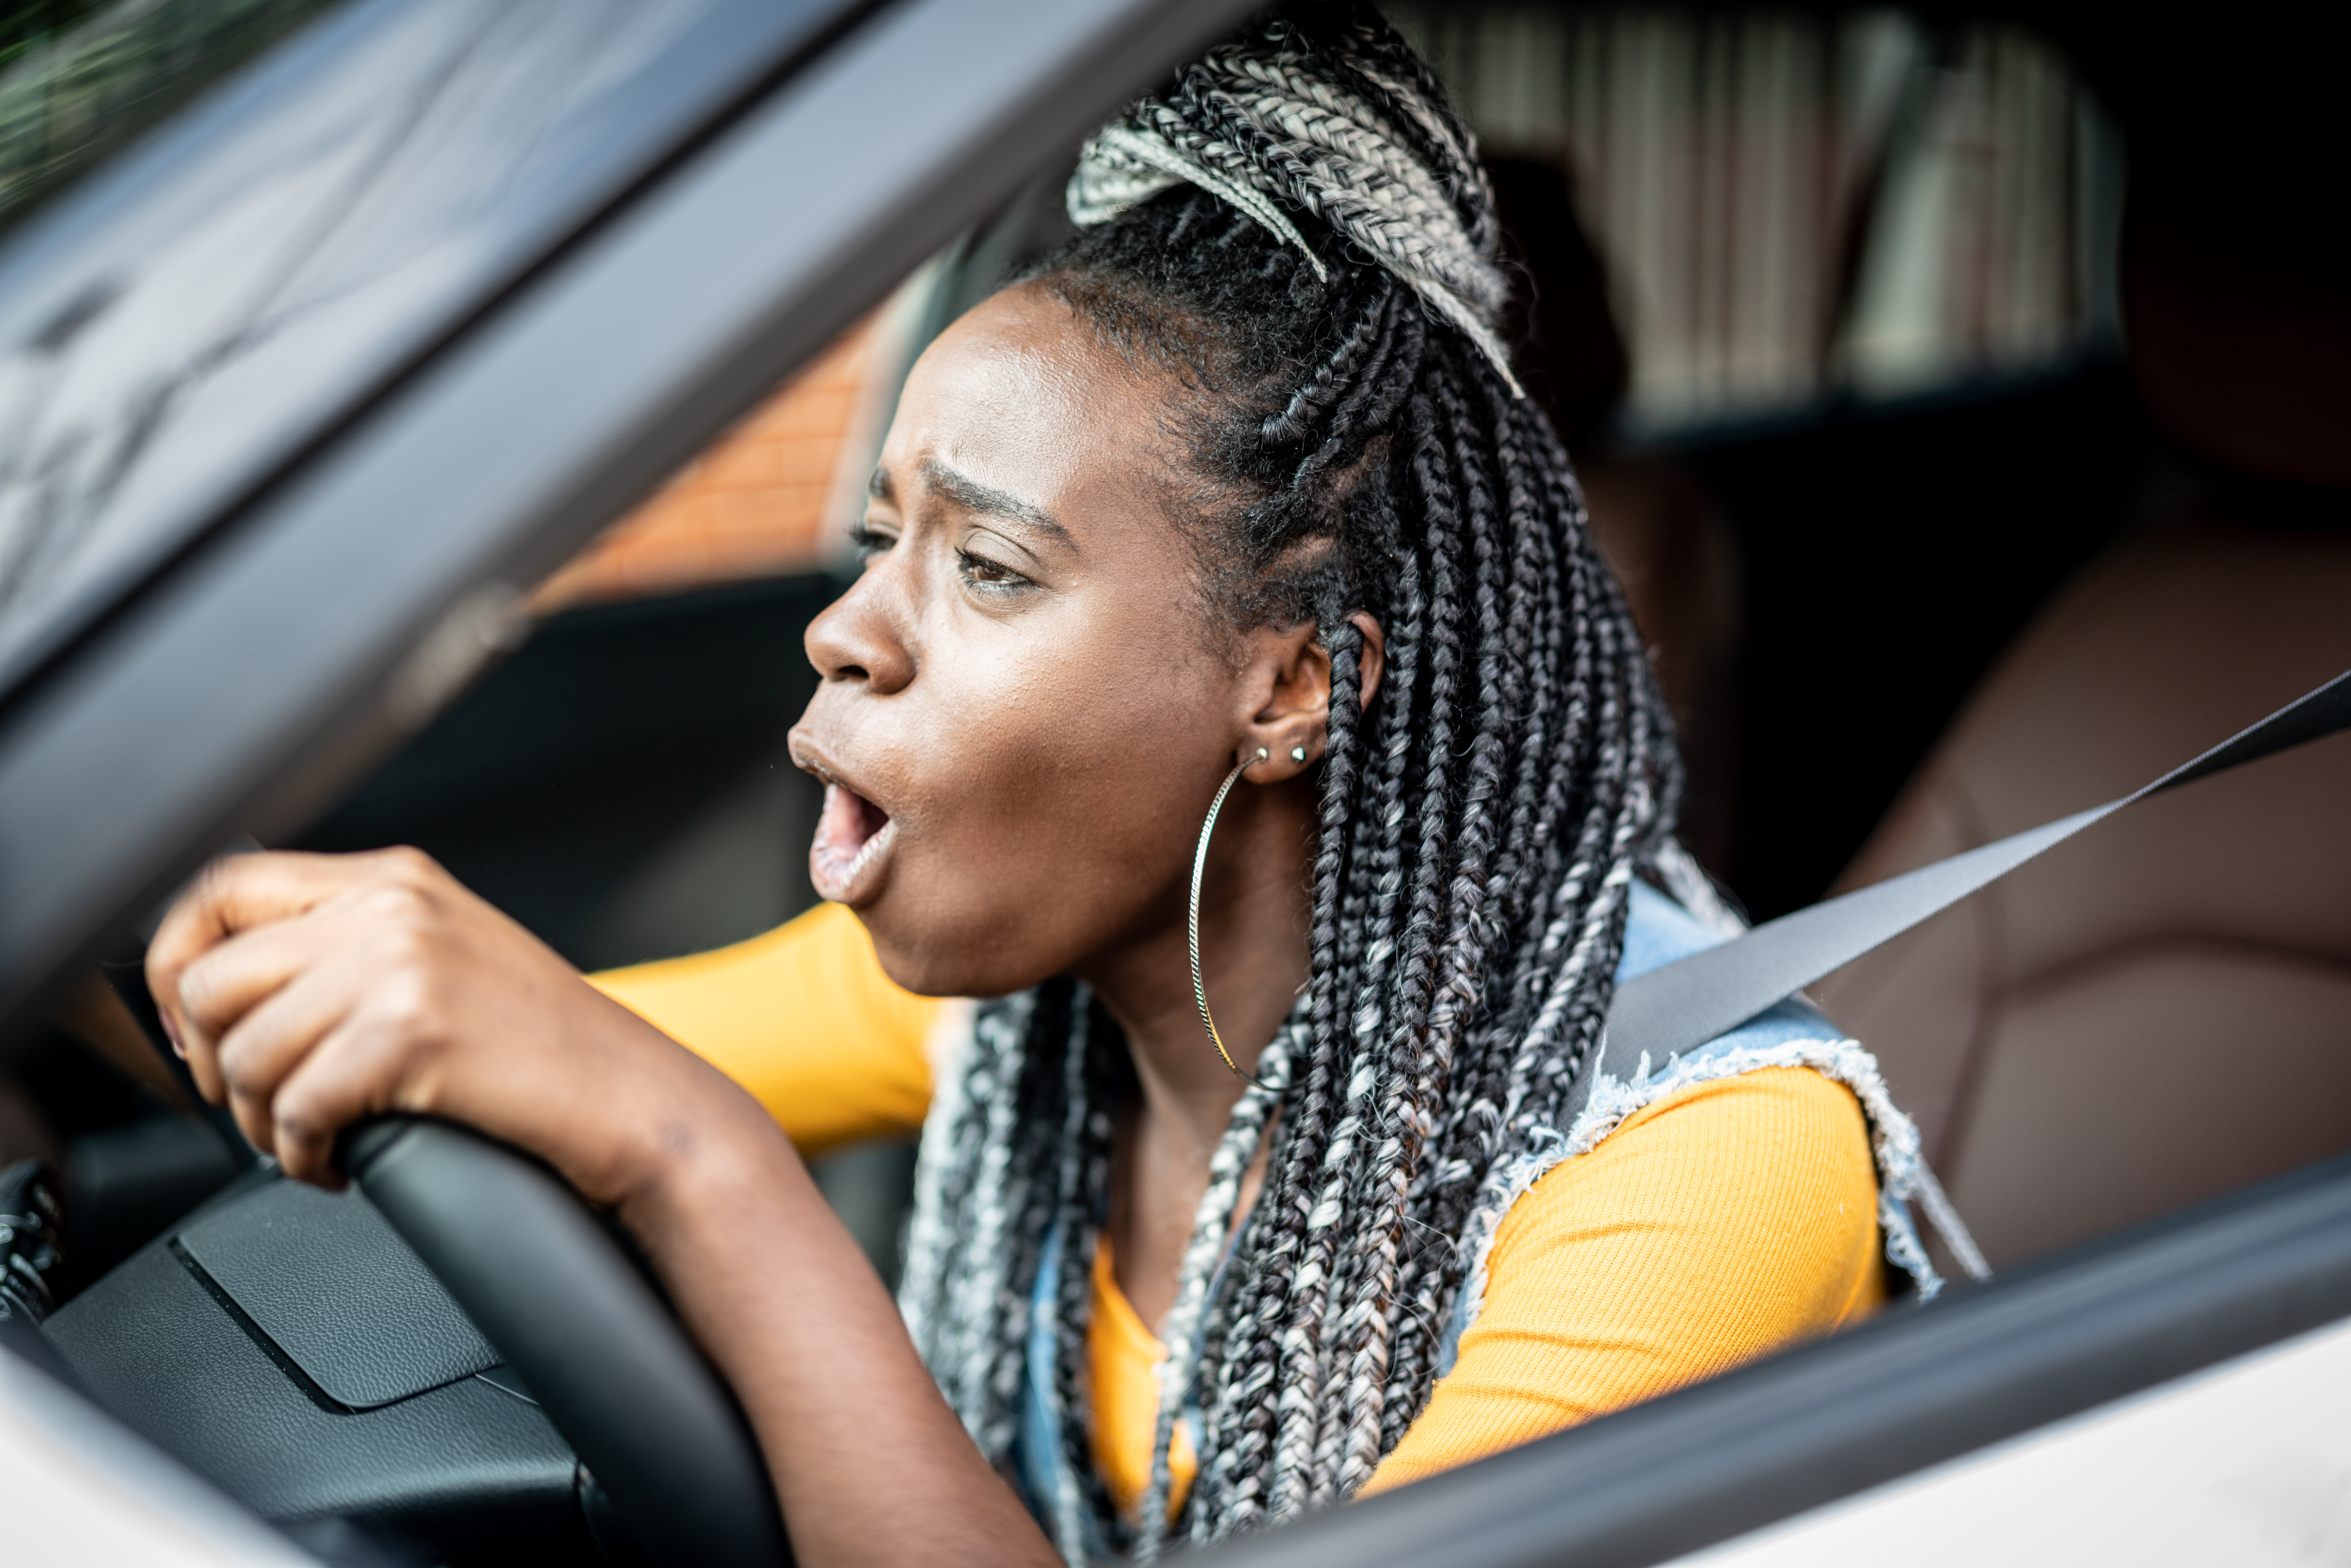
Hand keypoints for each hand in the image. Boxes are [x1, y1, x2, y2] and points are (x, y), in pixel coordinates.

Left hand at [146, 847, 744, 1204]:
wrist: (632, 1098)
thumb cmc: (545, 1048)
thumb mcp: (444, 956)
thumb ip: (351, 945)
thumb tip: (232, 984)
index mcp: (396, 880)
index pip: (225, 886)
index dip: (178, 959)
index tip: (195, 1023)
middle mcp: (393, 909)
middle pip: (216, 977)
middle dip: (213, 1062)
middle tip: (258, 1103)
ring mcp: (403, 967)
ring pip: (247, 1053)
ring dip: (260, 1121)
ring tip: (311, 1139)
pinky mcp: (412, 1035)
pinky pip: (296, 1109)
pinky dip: (300, 1155)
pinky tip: (340, 1162)